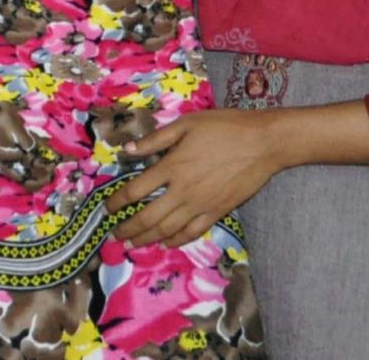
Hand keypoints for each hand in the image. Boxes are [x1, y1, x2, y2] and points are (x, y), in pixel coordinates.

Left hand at [104, 109, 282, 248]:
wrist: (261, 143)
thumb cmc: (222, 127)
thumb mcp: (185, 124)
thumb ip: (154, 140)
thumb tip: (126, 150)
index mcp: (172, 166)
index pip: (136, 190)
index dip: (118, 202)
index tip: (107, 208)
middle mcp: (183, 190)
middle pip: (149, 217)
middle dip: (129, 228)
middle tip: (115, 235)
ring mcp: (202, 204)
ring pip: (169, 229)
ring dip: (148, 239)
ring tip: (134, 243)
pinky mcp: (218, 212)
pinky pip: (193, 232)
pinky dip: (177, 240)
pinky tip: (167, 243)